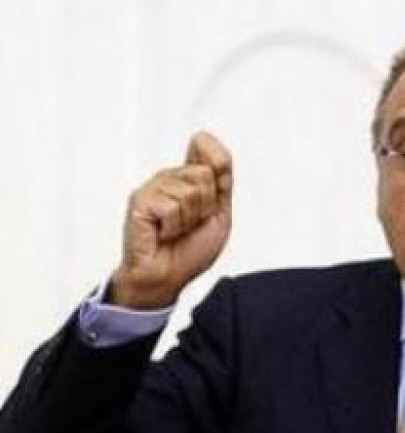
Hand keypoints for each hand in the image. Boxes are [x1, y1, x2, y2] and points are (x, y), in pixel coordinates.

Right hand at [110, 131, 232, 308]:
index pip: (212, 150)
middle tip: (191, 225)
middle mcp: (170, 178)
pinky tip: (162, 234)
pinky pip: (172, 206)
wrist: (168, 277)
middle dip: (206, 206)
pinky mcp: (140, 201)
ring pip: (190, 191)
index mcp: (190, 178)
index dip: (219, 172)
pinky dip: (174, 227)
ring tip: (175, 231)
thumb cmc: (189, 250)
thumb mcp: (218, 213)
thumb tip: (205, 139)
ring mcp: (153, 188)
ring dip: (189, 220)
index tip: (212, 201)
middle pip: (205, 173)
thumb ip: (220, 179)